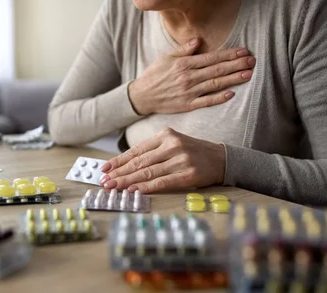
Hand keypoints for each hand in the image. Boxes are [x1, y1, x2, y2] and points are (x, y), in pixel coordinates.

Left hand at [99, 128, 225, 192]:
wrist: (222, 158)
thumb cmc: (193, 152)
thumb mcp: (173, 144)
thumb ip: (153, 152)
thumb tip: (126, 166)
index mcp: (165, 135)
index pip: (137, 150)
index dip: (119, 161)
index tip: (105, 169)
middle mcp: (172, 145)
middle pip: (139, 162)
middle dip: (119, 173)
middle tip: (104, 181)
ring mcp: (180, 159)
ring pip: (148, 172)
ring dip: (128, 181)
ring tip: (114, 187)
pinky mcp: (188, 174)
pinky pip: (162, 182)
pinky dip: (146, 187)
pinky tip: (134, 191)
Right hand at [128, 38, 254, 114]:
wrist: (142, 96)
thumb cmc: (154, 75)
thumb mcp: (166, 58)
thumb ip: (183, 50)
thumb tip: (197, 41)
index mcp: (184, 64)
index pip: (211, 57)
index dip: (229, 54)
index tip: (243, 51)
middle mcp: (188, 77)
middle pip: (217, 70)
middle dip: (236, 64)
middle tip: (252, 61)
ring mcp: (188, 92)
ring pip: (215, 84)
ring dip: (233, 79)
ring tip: (248, 74)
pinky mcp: (187, 105)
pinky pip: (206, 101)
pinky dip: (219, 98)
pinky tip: (231, 93)